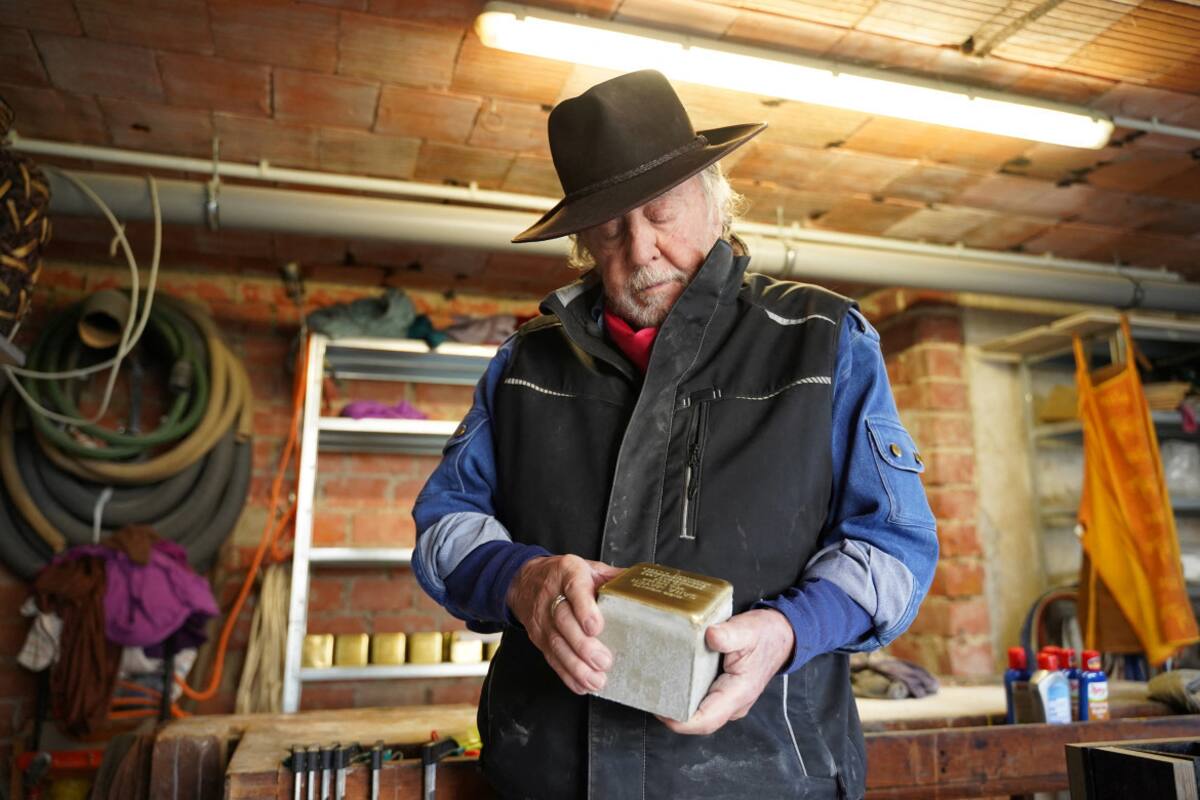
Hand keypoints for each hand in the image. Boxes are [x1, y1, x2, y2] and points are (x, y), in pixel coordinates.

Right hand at [507, 554, 623, 694]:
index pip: (574, 589)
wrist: (526, 581)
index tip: (596, 627)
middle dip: (583, 645)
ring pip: (556, 644)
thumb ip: (614, 578)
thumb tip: (643, 588)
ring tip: (595, 679)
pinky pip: (551, 658)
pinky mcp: (539, 638)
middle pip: (564, 622)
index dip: (584, 609)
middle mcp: (552, 596)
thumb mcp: (589, 567)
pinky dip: (567, 674)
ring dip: (576, 666)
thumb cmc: (563, 575)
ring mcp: (543, 619)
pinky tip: (581, 684)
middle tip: (603, 661)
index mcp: (568, 572)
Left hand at [659, 608, 794, 735]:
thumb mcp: (748, 630)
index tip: (660, 710)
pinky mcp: (724, 691)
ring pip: (699, 712)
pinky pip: (702, 700)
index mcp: (738, 693)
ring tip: (655, 690)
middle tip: (649, 697)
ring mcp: (728, 699)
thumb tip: (710, 635)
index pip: (706, 720)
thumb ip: (730, 635)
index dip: (680, 721)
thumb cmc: (766, 634)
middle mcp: (732, 703)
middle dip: (673, 714)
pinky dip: (685, 695)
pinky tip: (671, 682)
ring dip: (678, 705)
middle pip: (698, 720)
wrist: (782, 635)